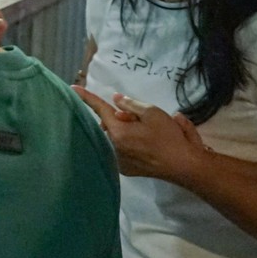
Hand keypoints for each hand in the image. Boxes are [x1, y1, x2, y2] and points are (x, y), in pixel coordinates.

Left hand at [71, 86, 203, 180]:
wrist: (183, 165)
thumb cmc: (169, 137)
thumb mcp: (152, 113)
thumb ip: (130, 104)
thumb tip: (115, 99)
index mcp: (117, 131)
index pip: (99, 109)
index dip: (87, 97)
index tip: (73, 88)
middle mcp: (113, 146)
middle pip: (108, 124)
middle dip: (118, 118)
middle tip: (138, 118)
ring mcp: (118, 160)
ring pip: (114, 138)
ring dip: (123, 131)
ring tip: (145, 133)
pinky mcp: (125, 169)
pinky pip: (121, 150)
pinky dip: (128, 144)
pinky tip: (145, 146)